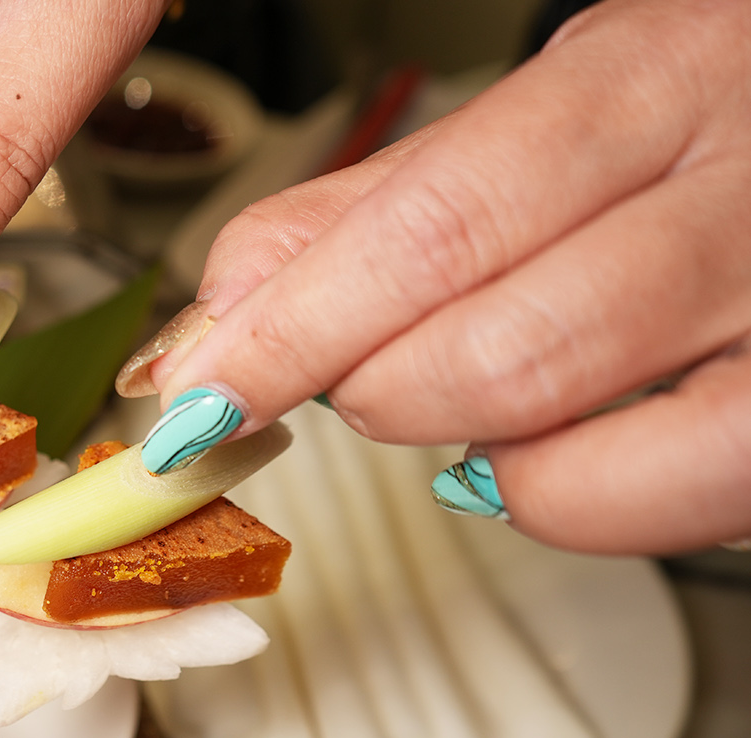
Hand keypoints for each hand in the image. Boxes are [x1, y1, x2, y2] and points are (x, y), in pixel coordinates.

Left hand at [124, 0, 750, 554]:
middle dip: (359, 391)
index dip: (291, 332)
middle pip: (491, 346)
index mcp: (651, 79)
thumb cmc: (698, 126)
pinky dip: (549, 490)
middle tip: (328, 380)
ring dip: (442, 432)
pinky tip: (538, 440)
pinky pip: (646, 499)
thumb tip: (225, 304)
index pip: (431, 226)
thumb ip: (373, 206)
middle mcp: (742, 187)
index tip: (198, 392)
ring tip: (438, 386)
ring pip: (555, 431)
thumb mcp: (542, 116)